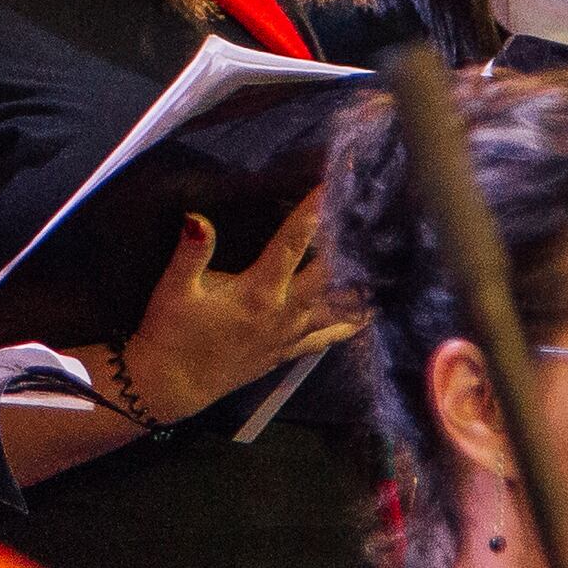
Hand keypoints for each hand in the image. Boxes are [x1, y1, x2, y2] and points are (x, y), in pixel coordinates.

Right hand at [118, 188, 357, 425]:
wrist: (174, 384)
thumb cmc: (173, 332)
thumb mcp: (174, 289)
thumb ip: (190, 253)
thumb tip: (198, 217)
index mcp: (259, 292)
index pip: (292, 243)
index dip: (314, 212)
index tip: (335, 183)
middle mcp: (285, 312)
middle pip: (332, 274)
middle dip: (354, 245)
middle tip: (380, 218)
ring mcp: (292, 334)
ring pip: (341, 308)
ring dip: (366, 286)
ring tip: (394, 262)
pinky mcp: (291, 351)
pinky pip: (331, 337)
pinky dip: (354, 323)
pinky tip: (374, 311)